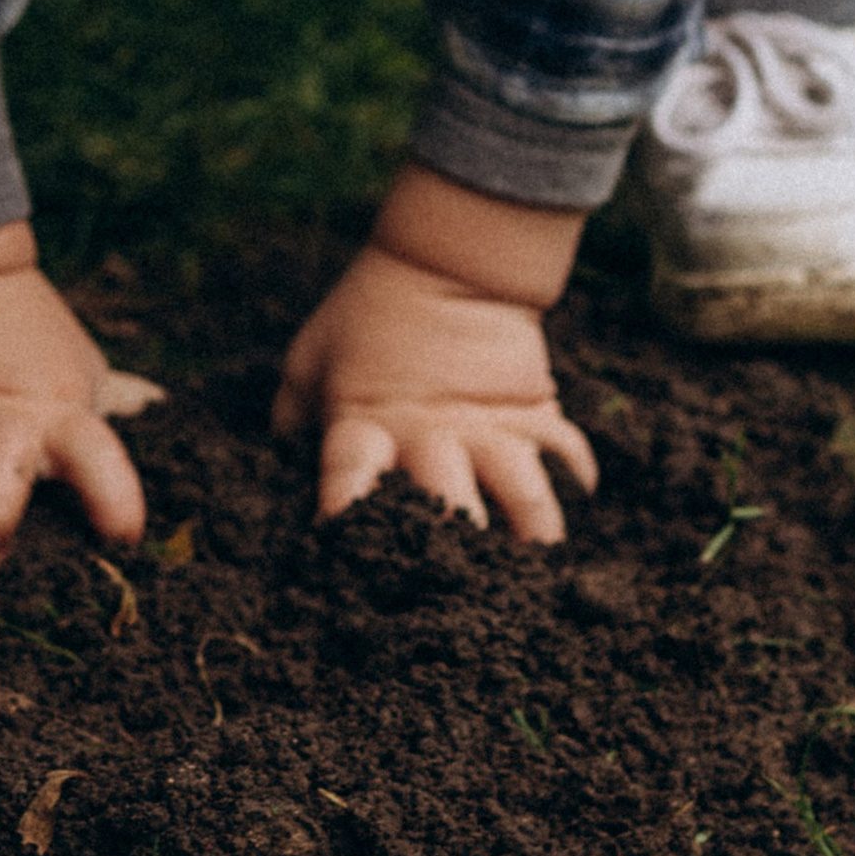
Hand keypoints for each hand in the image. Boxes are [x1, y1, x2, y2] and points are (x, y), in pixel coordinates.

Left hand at [273, 164, 596, 543]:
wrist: (446, 261)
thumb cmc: (367, 313)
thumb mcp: (312, 357)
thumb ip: (294, 412)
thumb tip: (271, 460)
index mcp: (368, 426)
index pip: (349, 477)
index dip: (346, 513)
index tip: (345, 548)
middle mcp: (431, 438)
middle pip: (449, 506)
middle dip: (456, 554)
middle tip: (462, 594)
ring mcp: (490, 427)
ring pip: (522, 492)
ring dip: (532, 534)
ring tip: (540, 573)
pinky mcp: (533, 412)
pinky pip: (567, 451)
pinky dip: (577, 477)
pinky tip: (583, 501)